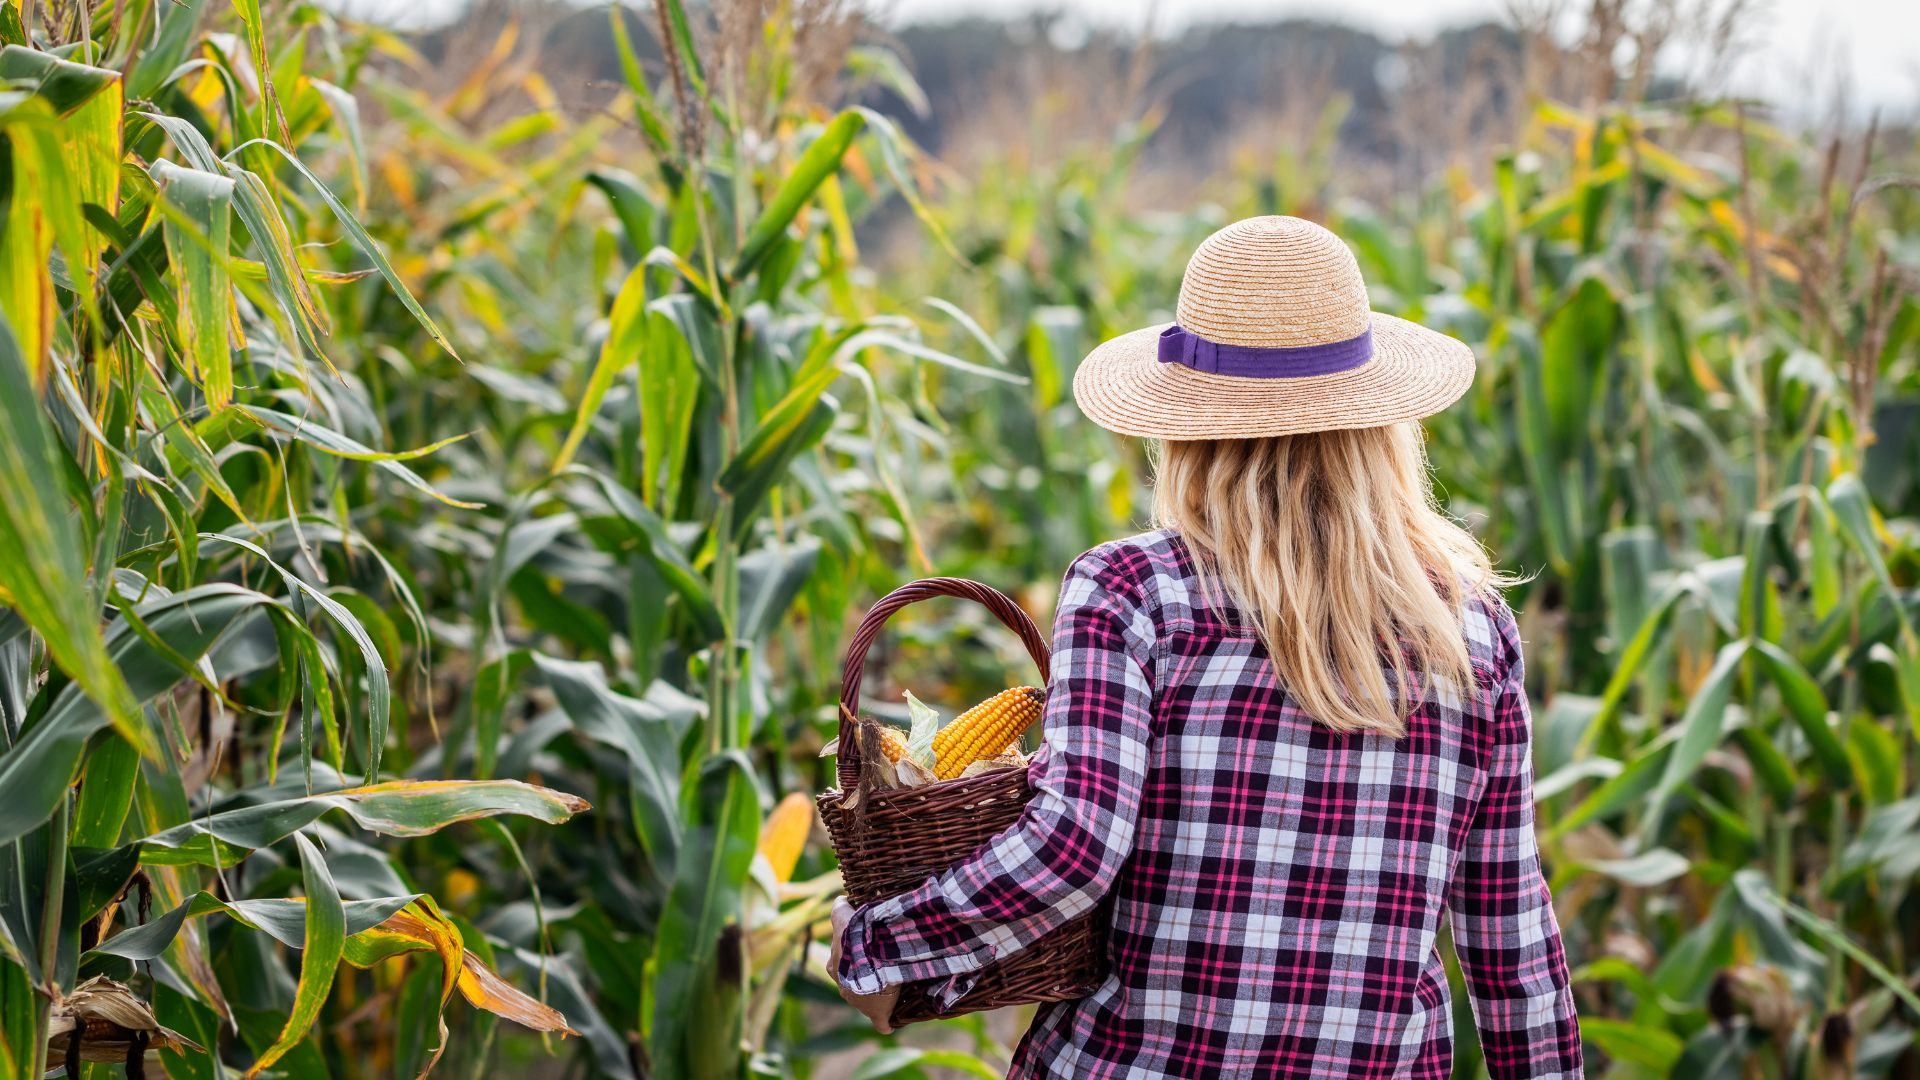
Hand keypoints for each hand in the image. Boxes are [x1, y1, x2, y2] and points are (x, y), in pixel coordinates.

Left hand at [829, 896, 899, 1034]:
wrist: (866, 963)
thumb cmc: (855, 939)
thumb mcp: (843, 918)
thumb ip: (839, 908)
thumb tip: (840, 898)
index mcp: (835, 966)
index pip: (841, 961)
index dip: (852, 955)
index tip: (865, 949)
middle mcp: (843, 985)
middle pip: (852, 982)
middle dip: (862, 976)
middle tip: (882, 966)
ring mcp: (858, 1002)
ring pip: (865, 1000)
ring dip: (876, 995)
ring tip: (892, 988)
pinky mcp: (875, 1013)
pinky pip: (881, 1022)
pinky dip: (885, 1023)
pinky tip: (891, 1023)